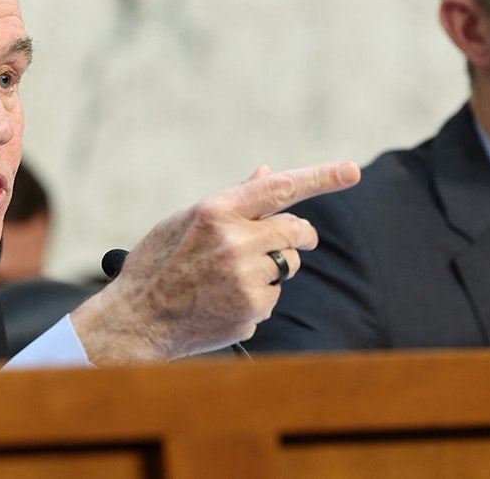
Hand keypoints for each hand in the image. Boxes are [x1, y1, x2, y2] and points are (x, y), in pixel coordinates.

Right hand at [69, 160, 360, 364]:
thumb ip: (235, 199)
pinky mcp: (252, 310)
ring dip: (272, 268)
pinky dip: (258, 297)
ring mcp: (245, 278)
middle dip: (298, 234)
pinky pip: (273, 296)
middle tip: (289, 240)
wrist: (136, 319)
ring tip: (229, 277)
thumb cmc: (159, 262)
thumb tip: (269, 173)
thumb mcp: (187, 220)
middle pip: (296, 230)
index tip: (352, 170)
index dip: (322, 177)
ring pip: (286, 265)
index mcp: (216, 211)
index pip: (281, 188)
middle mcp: (234, 242)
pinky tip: (224, 300)